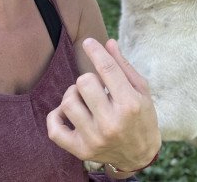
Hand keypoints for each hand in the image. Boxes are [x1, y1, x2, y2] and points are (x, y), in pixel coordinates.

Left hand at [46, 38, 160, 171]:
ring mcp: (94, 138)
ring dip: (74, 94)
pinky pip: (54, 129)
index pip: (108, 69)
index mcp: (130, 103)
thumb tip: (109, 43)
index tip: (88, 42)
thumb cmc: (142, 115)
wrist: (141, 153)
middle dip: (89, 78)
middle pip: (84, 82)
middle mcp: (111, 122)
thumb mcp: (141, 89)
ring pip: (68, 102)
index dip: (95, 51)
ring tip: (85, 98)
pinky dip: (56, 116)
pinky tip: (68, 112)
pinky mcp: (81, 150)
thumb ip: (124, 66)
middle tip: (96, 85)